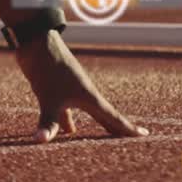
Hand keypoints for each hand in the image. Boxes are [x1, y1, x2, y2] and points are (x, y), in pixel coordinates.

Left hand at [14, 30, 149, 142]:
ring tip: (98, 140)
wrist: (35, 41)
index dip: (128, 128)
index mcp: (89, 97)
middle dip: (115, 129)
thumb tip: (40, 140)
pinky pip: (67, 109)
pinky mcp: (56, 87)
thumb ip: (48, 122)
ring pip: (85, 112)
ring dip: (92, 125)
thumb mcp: (48, 98)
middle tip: (131, 139)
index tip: (145, 134)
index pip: (113, 117)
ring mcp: (70, 89)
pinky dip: (68, 120)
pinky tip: (67, 130)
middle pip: (103, 115)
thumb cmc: (47, 67)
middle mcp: (83, 93)